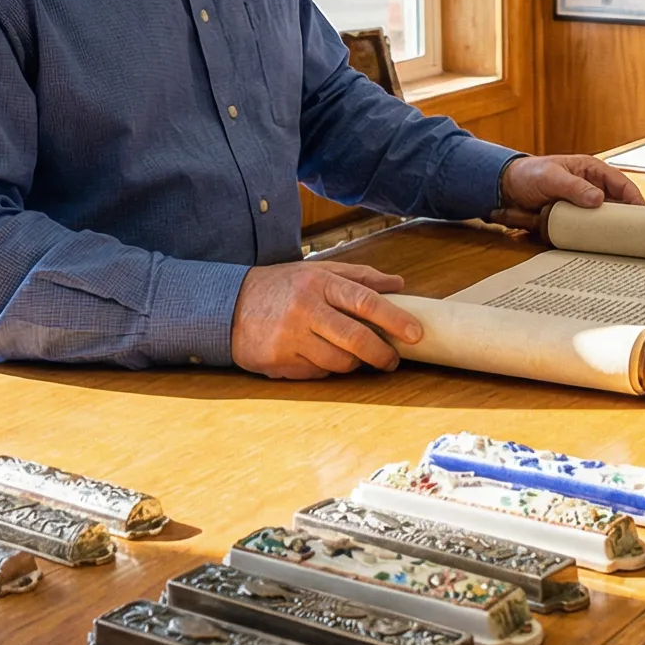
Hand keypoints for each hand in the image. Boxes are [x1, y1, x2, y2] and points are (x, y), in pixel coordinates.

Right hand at [230, 260, 424, 379]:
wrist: (228, 305)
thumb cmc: (282, 287)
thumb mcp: (317, 271)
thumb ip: (359, 277)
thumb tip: (398, 285)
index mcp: (319, 283)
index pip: (365, 301)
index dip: (394, 319)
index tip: (415, 333)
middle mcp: (305, 308)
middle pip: (356, 338)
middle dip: (381, 354)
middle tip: (393, 360)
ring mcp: (291, 337)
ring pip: (339, 361)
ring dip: (355, 364)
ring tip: (357, 358)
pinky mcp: (279, 361)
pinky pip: (317, 372)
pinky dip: (327, 368)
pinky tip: (322, 357)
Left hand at [491, 153, 644, 231]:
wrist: (504, 189)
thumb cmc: (528, 174)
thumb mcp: (551, 177)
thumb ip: (573, 187)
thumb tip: (598, 200)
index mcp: (592, 171)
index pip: (621, 183)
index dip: (635, 198)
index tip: (643, 215)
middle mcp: (592, 188)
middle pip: (618, 205)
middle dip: (629, 219)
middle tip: (640, 236)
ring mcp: (583, 205)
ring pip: (605, 219)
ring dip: (613, 231)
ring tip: (625, 246)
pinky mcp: (573, 220)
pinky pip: (589, 230)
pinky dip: (596, 238)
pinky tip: (602, 249)